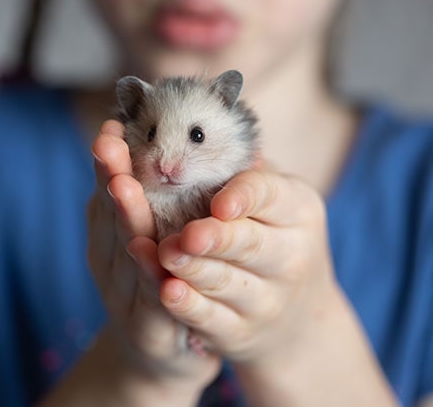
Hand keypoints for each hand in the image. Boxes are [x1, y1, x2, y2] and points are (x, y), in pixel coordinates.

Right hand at [87, 120, 220, 399]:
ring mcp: (121, 294)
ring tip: (123, 186)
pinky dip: (147, 273)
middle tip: (109, 144)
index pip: (108, 190)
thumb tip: (178, 150)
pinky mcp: (143, 328)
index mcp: (113, 233)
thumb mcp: (154, 236)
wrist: (162, 353)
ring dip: (124, 218)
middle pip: (111, 214)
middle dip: (111, 176)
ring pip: (126, 251)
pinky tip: (147, 251)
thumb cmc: (161, 280)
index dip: (109, 160)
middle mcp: (110, 259)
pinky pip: (148, 297)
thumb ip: (158, 200)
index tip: (113, 125)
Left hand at [152, 162, 337, 366]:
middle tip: (186, 234)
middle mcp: (290, 256)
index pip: (271, 196)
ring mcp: (267, 300)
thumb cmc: (275, 239)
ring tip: (164, 254)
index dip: (244, 197)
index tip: (219, 202)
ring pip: (226, 281)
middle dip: (216, 238)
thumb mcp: (279, 204)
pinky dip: (189, 306)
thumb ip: (249, 176)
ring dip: (194, 268)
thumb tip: (208, 130)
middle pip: (249, 243)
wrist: (299, 317)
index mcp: (298, 211)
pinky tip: (169, 292)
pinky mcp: (241, 332)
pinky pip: (213, 318)